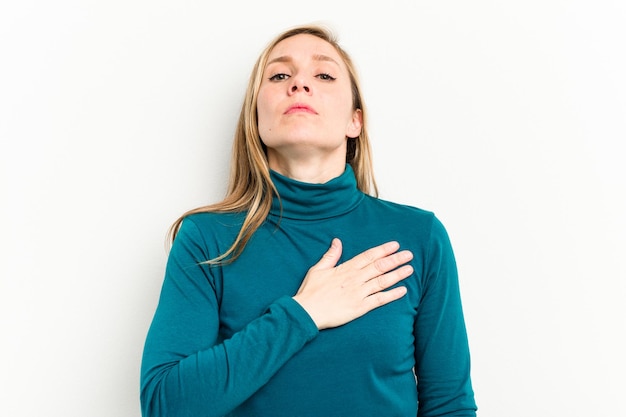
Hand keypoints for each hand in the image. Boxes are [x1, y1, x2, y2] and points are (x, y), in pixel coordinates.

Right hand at [293, 238, 412, 329]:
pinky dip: (392, 295)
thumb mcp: (318, 269)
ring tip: (410, 269)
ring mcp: (359, 293)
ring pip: (383, 281)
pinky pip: (380, 300)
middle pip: (379, 266)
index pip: (369, 256)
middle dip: (395, 259)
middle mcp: (355, 279)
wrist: (307, 312)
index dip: (383, 250)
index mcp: (346, 269)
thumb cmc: (310, 291)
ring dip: (397, 274)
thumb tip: (337, 241)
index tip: (395, 245)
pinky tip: (403, 291)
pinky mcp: (360, 307)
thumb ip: (330, 255)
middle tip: (409, 254)